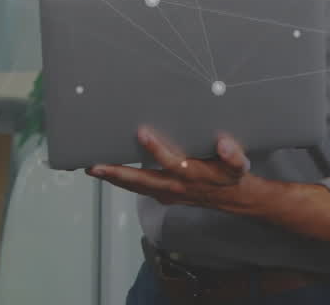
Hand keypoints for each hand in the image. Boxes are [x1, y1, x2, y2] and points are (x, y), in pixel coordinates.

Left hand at [86, 127, 253, 212]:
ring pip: (135, 187)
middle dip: (117, 174)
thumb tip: (224, 145)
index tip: (141, 132)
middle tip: (94, 167)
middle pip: (141, 181)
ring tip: (91, 169)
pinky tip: (105, 172)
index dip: (156, 148)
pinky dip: (121, 181)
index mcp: (192, 174)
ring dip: (113, 179)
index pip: (171, 161)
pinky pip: (137, 188)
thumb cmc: (231, 175)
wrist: (234, 199)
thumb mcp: (238, 163)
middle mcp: (175, 185)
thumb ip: (233, 154)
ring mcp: (166, 192)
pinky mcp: (162, 194)